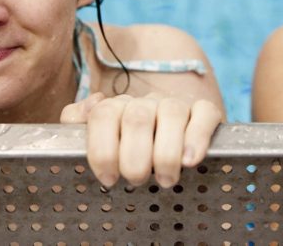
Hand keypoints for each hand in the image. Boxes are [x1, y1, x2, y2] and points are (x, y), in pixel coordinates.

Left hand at [60, 92, 221, 188]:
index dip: (102, 148)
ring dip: (167, 151)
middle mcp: (146, 102)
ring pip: (172, 112)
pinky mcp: (205, 111)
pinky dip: (198, 136)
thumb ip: (77, 122)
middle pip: (137, 117)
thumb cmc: (127, 148)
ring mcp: (176, 105)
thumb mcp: (97, 138)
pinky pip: (205, 113)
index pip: (103, 115)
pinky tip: (190, 161)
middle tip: (136, 180)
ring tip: (166, 180)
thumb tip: (89, 106)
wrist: (171, 137)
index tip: (107, 178)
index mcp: (116, 107)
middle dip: (135, 155)